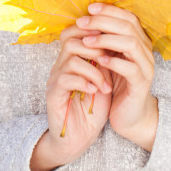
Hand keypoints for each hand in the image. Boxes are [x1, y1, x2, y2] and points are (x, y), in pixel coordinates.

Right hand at [43, 24, 112, 164]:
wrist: (79, 138)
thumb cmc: (93, 108)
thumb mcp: (104, 79)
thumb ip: (106, 60)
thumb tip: (117, 39)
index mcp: (72, 58)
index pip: (75, 31)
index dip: (94, 31)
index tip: (114, 41)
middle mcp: (60, 65)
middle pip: (71, 39)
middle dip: (96, 47)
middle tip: (110, 61)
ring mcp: (55, 79)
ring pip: (72, 58)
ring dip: (94, 70)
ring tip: (106, 85)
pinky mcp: (53, 94)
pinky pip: (66, 79)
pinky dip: (85, 83)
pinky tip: (96, 91)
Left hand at [77, 3, 157, 144]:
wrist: (130, 115)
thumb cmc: (118, 83)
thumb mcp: (111, 58)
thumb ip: (105, 40)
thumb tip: (87, 20)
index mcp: (139, 41)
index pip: (128, 17)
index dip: (109, 10)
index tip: (89, 8)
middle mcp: (146, 50)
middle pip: (128, 26)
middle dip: (103, 21)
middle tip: (83, 22)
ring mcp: (146, 66)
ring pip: (131, 43)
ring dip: (107, 39)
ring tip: (87, 41)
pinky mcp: (141, 84)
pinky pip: (131, 68)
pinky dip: (115, 62)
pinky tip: (100, 60)